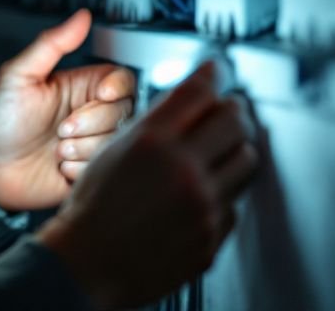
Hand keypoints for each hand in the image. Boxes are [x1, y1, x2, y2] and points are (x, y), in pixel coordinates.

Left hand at [0, 10, 135, 210]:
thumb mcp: (18, 75)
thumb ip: (51, 44)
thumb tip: (80, 17)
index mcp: (79, 86)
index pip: (121, 79)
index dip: (115, 87)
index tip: (99, 94)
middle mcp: (90, 113)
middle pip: (123, 111)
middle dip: (90, 123)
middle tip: (61, 128)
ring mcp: (92, 142)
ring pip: (115, 141)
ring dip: (82, 148)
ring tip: (56, 147)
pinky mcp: (91, 169)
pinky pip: (104, 168)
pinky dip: (80, 169)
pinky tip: (60, 165)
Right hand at [36, 62, 260, 309]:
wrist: (89, 262)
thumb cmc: (92, 209)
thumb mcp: (112, 150)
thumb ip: (153, 125)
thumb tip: (187, 104)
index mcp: (152, 143)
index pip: (198, 92)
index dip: (211, 76)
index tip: (216, 73)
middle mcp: (183, 170)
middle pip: (234, 121)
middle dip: (233, 109)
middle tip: (229, 108)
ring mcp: (202, 206)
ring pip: (245, 160)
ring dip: (236, 149)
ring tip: (222, 149)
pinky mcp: (212, 235)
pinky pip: (234, 202)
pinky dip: (223, 193)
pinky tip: (204, 192)